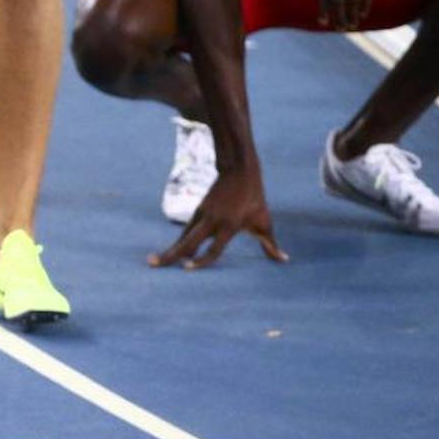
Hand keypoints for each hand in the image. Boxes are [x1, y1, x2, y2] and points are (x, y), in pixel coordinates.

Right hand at [148, 167, 286, 269]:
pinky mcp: (197, 212)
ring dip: (169, 250)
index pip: (213, 249)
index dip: (200, 260)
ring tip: (153, 262)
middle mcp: (213, 222)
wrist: (238, 170)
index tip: (187, 268)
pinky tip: (170, 253)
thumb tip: (285, 260)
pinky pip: (186, 231)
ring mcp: (202, 216)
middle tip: (153, 264)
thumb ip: (270, 244)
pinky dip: (178, 243)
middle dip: (170, 255)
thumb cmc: (254, 198)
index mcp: (229, 226)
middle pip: (187, 242)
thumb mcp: (264, 221)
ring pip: (183, 237)